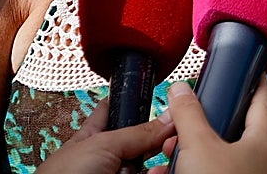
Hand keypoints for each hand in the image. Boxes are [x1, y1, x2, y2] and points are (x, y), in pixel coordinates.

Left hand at [36, 98, 174, 173]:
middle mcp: (107, 158)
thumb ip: (136, 132)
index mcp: (94, 136)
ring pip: (146, 167)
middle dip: (156, 139)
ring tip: (169, 152)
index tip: (159, 100)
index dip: (135, 105)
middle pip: (139, 143)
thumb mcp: (103, 145)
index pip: (117, 112)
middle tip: (171, 135)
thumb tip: (167, 118)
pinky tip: (161, 171)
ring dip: (158, 162)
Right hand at [149, 77, 266, 173]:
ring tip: (168, 151)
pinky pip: (205, 172)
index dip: (254, 80)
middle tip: (183, 116)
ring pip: (213, 153)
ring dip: (188, 149)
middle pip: (231, 126)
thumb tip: (181, 90)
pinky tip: (167, 172)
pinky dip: (186, 169)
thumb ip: (189, 114)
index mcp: (260, 142)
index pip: (261, 100)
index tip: (250, 68)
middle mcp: (255, 160)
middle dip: (202, 121)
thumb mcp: (199, 145)